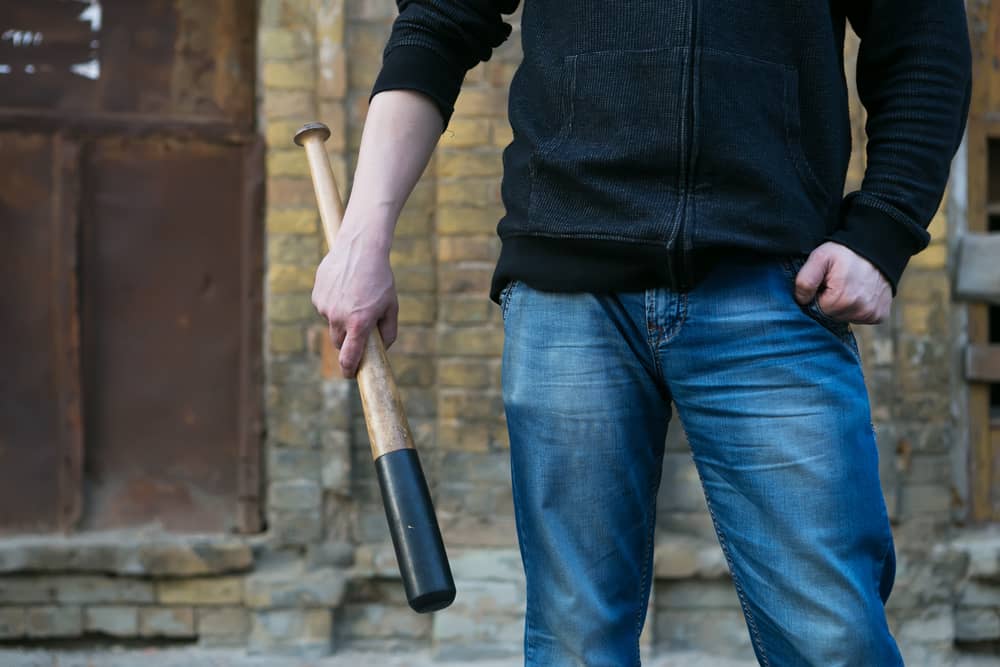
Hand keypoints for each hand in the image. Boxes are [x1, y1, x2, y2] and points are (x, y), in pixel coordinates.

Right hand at [311, 224, 397, 377]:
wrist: (360, 248)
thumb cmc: (381, 279)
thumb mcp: (391, 306)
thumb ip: (389, 332)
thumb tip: (383, 350)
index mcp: (359, 324)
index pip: (349, 357)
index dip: (349, 370)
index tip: (350, 375)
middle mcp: (339, 318)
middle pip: (339, 343)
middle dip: (347, 342)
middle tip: (358, 330)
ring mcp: (325, 307)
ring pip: (332, 323)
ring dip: (341, 319)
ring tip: (355, 298)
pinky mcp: (317, 296)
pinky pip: (325, 308)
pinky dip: (333, 305)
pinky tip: (344, 289)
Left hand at [794, 242, 891, 324]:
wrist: (877, 248)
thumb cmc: (846, 252)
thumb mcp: (820, 258)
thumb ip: (805, 280)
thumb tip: (801, 300)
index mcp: (840, 301)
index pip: (817, 311)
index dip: (818, 296)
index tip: (825, 283)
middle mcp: (859, 311)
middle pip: (832, 316)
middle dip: (831, 302)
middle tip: (838, 283)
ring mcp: (871, 315)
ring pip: (846, 317)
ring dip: (844, 306)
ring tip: (850, 286)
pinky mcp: (880, 315)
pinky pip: (862, 318)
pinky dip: (858, 308)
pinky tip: (860, 293)